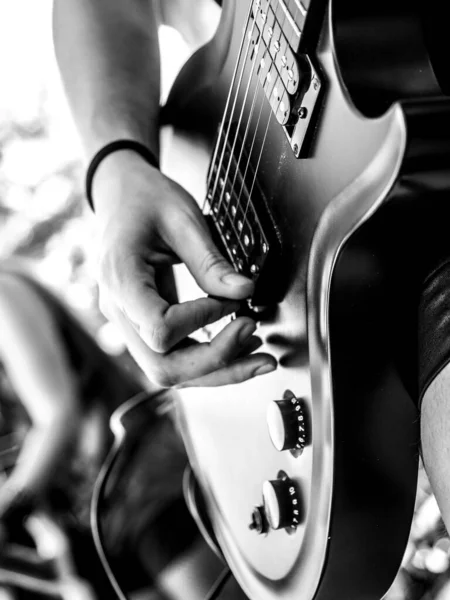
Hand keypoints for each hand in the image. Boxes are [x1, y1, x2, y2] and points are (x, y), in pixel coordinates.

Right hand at [93, 151, 276, 386]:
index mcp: (121, 278)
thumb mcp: (182, 219)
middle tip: (261, 349)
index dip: (202, 320)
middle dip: (217, 365)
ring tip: (260, 358)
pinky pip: (172, 356)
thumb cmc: (145, 199)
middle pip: (163, 368)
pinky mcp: (142, 324)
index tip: (231, 300)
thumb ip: (211, 261)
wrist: (120, 195)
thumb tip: (246, 292)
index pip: (160, 330)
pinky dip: (207, 359)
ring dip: (218, 371)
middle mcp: (119, 309)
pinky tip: (238, 345)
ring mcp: (128, 321)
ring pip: (169, 372)